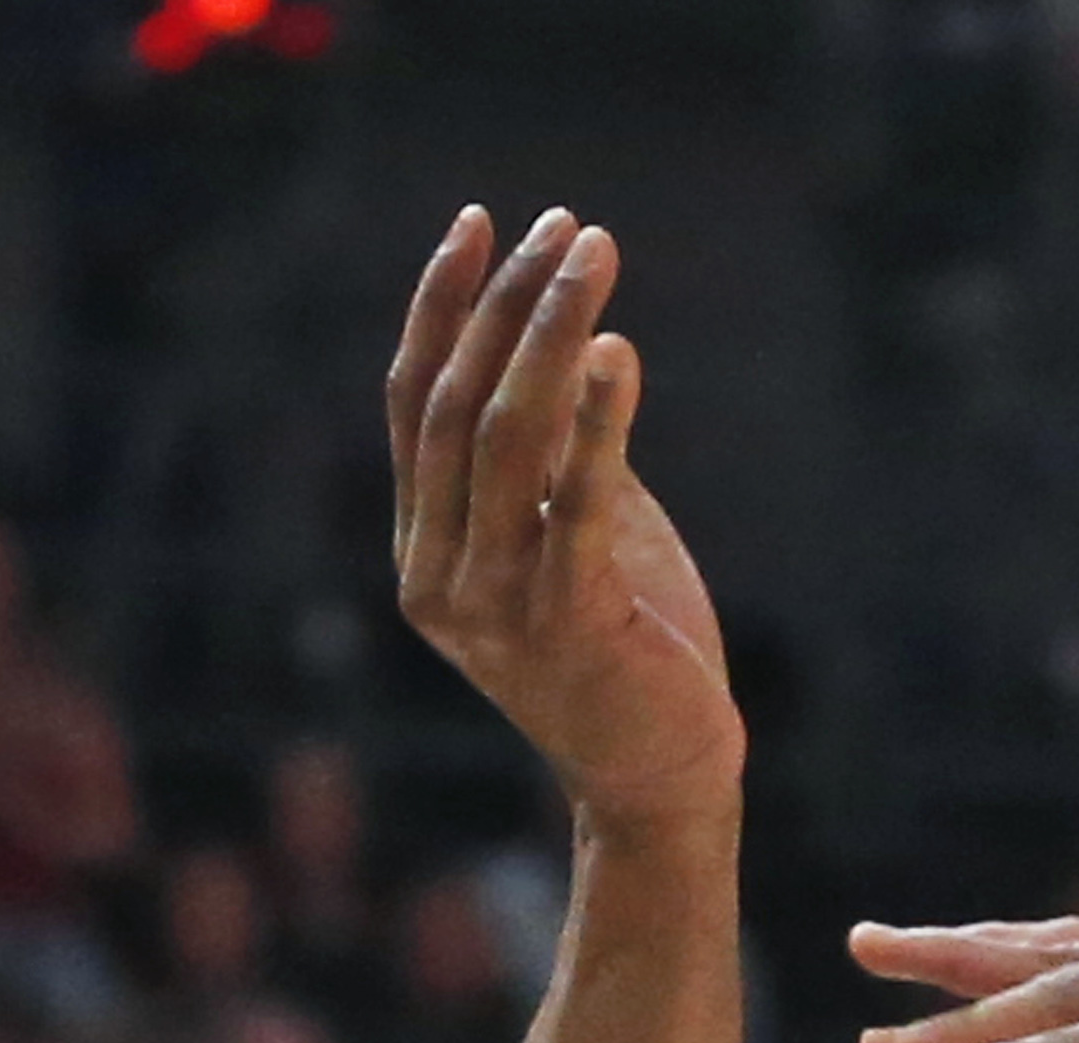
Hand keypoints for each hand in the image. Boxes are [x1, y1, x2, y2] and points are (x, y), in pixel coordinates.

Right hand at [384, 206, 740, 827]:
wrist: (663, 782)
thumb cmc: (630, 654)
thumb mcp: (581, 538)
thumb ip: (559, 458)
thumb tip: (567, 347)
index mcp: (424, 549)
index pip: (415, 403)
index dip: (443, 306)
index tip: (478, 224)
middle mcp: (438, 574)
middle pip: (458, 403)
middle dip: (509, 301)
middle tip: (562, 224)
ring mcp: (493, 605)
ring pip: (508, 438)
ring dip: (552, 333)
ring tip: (594, 254)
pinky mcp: (566, 625)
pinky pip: (578, 504)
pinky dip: (599, 422)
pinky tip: (619, 353)